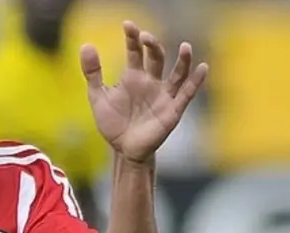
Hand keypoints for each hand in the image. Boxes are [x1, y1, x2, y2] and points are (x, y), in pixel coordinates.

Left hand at [81, 21, 208, 162]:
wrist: (122, 150)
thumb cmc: (113, 123)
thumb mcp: (97, 96)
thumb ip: (92, 72)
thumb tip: (86, 45)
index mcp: (133, 76)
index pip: (135, 52)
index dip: (132, 38)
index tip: (127, 25)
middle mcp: (151, 81)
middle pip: (156, 58)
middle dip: (152, 46)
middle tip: (145, 36)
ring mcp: (163, 95)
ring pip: (177, 73)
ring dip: (182, 60)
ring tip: (185, 46)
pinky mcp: (172, 110)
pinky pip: (186, 94)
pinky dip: (195, 81)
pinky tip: (202, 68)